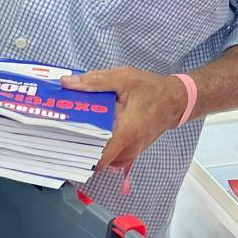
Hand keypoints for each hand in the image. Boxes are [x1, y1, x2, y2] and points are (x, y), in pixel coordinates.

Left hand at [61, 67, 190, 171]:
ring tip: (74, 129)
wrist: (176, 100)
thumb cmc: (152, 89)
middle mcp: (128, 148)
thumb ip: (95, 81)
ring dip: (90, 146)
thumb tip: (67, 83)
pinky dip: (101, 146)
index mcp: (125, 133)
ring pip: (104, 159)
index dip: (77, 153)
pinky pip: (112, 155)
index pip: (97, 158)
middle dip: (79, 147)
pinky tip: (92, 130)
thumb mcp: (124, 79)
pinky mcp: (132, 150)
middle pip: (96, 159)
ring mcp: (131, 152)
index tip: (61, 141)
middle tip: (61, 131)